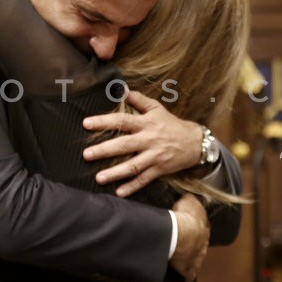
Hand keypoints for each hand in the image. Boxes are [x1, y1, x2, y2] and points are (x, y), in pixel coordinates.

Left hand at [82, 90, 202, 196]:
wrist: (195, 142)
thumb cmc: (171, 124)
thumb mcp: (157, 108)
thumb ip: (139, 99)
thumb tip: (122, 89)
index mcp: (146, 123)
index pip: (122, 121)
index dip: (104, 121)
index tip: (86, 123)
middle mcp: (149, 140)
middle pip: (124, 145)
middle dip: (104, 150)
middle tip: (86, 154)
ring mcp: (154, 156)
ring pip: (133, 165)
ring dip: (115, 173)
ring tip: (99, 178)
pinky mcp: (160, 169)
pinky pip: (144, 179)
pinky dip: (132, 187)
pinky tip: (119, 193)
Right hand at [169, 194, 209, 281]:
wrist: (181, 232)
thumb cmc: (184, 215)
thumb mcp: (188, 200)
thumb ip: (190, 199)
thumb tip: (190, 196)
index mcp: (204, 227)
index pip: (203, 228)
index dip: (197, 228)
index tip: (191, 229)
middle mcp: (204, 243)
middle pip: (201, 245)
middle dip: (196, 245)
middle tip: (188, 245)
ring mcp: (197, 257)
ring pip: (197, 260)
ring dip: (192, 260)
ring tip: (185, 261)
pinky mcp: (189, 268)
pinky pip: (189, 275)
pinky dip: (187, 277)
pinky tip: (185, 281)